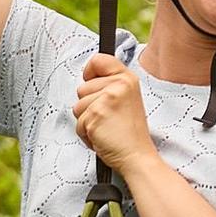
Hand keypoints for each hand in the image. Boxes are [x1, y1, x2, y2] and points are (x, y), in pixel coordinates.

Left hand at [72, 52, 159, 177]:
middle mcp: (119, 85)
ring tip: (105, 128)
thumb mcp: (127, 99)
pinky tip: (102, 137)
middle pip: (82, 87)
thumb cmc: (130, 133)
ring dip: (87, 121)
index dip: (90, 71)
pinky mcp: (95, 115)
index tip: (92, 82)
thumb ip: (111, 85)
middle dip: (89, 106)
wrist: (137, 156)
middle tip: (108, 118)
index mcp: (128, 78)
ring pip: (78, 106)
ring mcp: (107, 99)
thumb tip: (89, 78)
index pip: (99, 60)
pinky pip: (78, 123)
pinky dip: (86, 134)